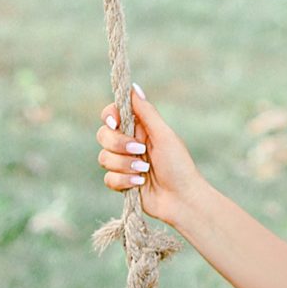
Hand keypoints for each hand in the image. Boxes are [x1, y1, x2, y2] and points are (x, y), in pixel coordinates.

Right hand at [96, 85, 206, 229]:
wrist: (182, 200)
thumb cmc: (179, 166)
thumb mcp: (164, 136)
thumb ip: (147, 113)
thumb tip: (134, 87)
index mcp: (140, 129)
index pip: (113, 115)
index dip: (110, 117)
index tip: (116, 123)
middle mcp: (129, 144)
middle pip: (103, 135)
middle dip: (119, 144)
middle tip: (140, 151)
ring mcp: (124, 163)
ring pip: (103, 158)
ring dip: (124, 165)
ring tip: (145, 171)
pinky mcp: (122, 182)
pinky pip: (108, 178)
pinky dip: (124, 181)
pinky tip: (140, 184)